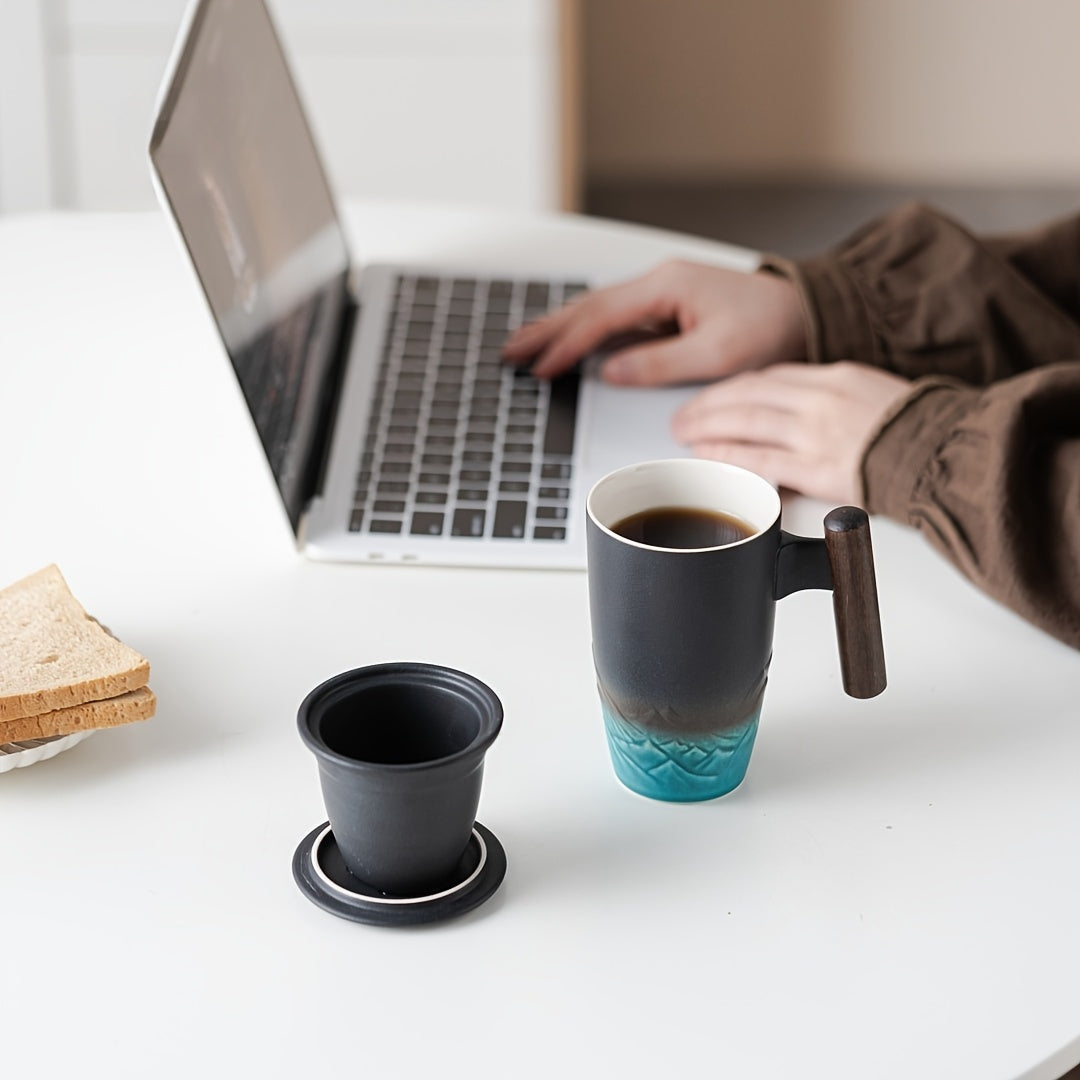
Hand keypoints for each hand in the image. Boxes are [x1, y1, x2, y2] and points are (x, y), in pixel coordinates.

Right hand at [502, 259, 806, 382]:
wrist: (806, 313)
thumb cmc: (771, 328)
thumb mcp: (717, 353)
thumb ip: (659, 363)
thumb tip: (610, 370)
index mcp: (667, 287)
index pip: (600, 318)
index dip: (565, 344)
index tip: (540, 366)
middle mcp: (659, 283)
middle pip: (588, 306)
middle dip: (546, 329)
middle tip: (510, 349)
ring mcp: (662, 293)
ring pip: (598, 309)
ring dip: (560, 328)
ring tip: (527, 344)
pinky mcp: (668, 306)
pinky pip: (615, 317)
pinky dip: (586, 329)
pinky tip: (571, 340)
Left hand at [671, 362, 911, 503]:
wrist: (949, 453)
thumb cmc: (923, 432)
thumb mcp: (878, 398)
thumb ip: (839, 402)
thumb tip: (811, 416)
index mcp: (837, 377)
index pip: (772, 377)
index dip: (736, 387)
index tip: (718, 395)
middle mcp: (820, 399)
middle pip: (749, 394)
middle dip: (710, 404)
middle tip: (684, 414)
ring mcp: (815, 432)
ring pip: (746, 421)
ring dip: (708, 426)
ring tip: (684, 433)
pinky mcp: (816, 467)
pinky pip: (760, 459)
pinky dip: (729, 455)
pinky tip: (708, 456)